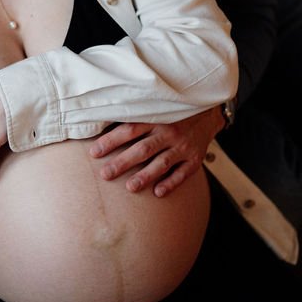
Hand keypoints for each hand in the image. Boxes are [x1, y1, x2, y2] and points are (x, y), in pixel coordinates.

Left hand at [89, 106, 224, 196]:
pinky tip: (158, 192)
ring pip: (162, 162)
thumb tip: (100, 123)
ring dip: (146, 175)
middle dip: (123, 162)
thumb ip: (134, 117)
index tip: (94, 152)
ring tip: (130, 187)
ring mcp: (183, 146)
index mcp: (155, 117)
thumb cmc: (172, 112)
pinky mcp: (195, 158)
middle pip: (143, 149)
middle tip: (105, 174)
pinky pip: (183, 172)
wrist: (208, 111)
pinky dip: (171, 183)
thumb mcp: (155, 108)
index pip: (129, 130)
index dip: (111, 141)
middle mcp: (169, 132)